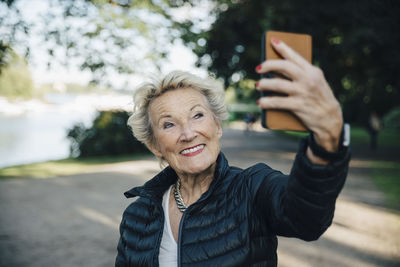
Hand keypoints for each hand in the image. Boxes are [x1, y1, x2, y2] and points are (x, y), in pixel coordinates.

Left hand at [255, 38, 342, 153]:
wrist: (330, 120)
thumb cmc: (319, 99)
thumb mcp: (316, 83)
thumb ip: (302, 75)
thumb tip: (277, 72)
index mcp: (313, 71)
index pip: (295, 56)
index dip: (283, 48)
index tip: (272, 41)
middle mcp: (308, 79)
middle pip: (284, 66)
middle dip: (268, 65)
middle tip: (258, 68)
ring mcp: (303, 92)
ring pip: (277, 84)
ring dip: (264, 84)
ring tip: (258, 85)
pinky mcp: (298, 106)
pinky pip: (277, 102)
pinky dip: (266, 102)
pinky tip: (260, 103)